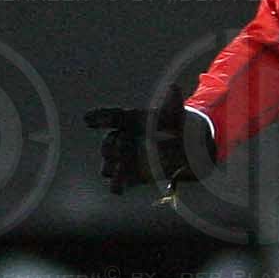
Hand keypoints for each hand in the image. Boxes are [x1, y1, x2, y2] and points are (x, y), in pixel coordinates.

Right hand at [84, 88, 201, 196]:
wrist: (190, 148)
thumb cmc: (179, 126)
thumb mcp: (177, 116)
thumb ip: (173, 105)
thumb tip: (173, 88)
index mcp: (133, 120)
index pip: (115, 118)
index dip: (102, 118)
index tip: (88, 119)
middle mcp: (125, 139)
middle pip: (109, 144)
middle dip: (110, 146)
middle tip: (121, 144)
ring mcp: (127, 159)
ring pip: (110, 165)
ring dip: (113, 167)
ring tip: (118, 168)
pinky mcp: (135, 176)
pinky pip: (120, 182)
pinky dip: (118, 185)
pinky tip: (117, 189)